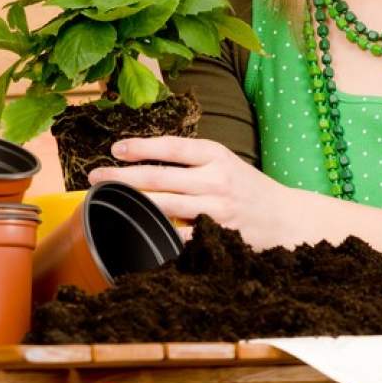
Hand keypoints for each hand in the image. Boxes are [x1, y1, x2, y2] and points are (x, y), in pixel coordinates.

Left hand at [88, 135, 302, 247]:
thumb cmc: (250, 190)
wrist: (286, 219)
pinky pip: (178, 235)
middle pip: (159, 178)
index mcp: (217, 156)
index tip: (116, 149)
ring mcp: (216, 209)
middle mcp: (216, 180)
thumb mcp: (226, 163)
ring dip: (132, 204)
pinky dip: (156, 232)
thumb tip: (146, 160)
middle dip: (121, 177)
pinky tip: (135, 230)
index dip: (141, 147)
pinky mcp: (216, 236)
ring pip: (163, 206)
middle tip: (95, 177)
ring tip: (108, 201)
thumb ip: (193, 161)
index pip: (171, 147)